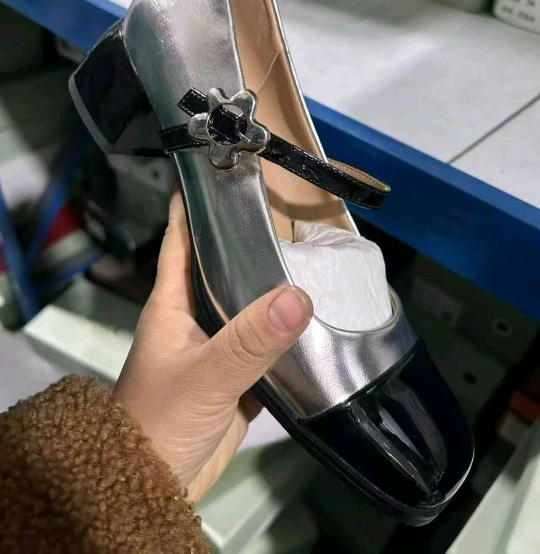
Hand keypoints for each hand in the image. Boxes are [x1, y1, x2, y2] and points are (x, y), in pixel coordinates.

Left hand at [114, 189, 312, 501]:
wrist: (156, 485)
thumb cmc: (162, 420)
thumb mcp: (204, 376)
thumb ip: (250, 340)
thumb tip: (300, 295)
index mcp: (171, 304)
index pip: (181, 240)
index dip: (194, 206)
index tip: (221, 172)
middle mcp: (193, 317)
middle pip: (222, 267)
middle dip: (250, 241)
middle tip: (291, 212)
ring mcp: (217, 347)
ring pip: (247, 305)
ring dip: (273, 286)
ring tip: (313, 255)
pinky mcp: (237, 376)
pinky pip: (265, 344)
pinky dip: (286, 332)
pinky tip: (316, 317)